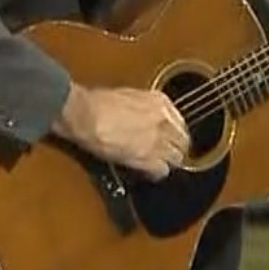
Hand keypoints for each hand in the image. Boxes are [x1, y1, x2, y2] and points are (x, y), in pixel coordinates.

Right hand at [53, 85, 190, 180]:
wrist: (86, 115)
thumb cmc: (97, 103)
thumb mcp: (129, 96)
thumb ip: (144, 108)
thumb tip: (145, 117)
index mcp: (160, 102)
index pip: (180, 123)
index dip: (175, 134)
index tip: (171, 139)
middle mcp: (163, 121)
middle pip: (183, 142)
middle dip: (176, 149)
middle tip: (169, 154)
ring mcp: (157, 140)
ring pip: (176, 158)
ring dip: (168, 162)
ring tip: (159, 164)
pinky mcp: (147, 158)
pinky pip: (162, 171)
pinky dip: (156, 173)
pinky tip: (148, 172)